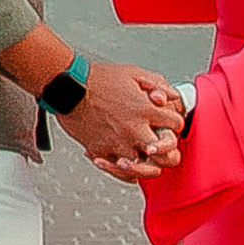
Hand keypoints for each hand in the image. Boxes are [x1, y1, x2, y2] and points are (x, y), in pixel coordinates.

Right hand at [56, 58, 184, 177]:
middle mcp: (135, 129)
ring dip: (147, 162)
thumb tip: (172, 95)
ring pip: (145, 167)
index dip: (175, 122)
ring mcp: (118, 143)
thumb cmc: (97, 79)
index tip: (169, 122)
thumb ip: (157, 83)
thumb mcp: (132, 73)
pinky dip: (126, 171)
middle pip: (166, 154)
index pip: (176, 124)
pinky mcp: (102, 151)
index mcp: (145, 109)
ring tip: (143, 155)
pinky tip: (126, 163)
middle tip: (163, 146)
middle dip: (169, 150)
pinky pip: (120, 172)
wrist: (67, 88)